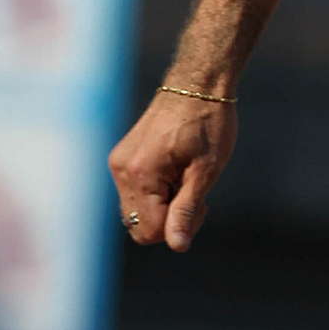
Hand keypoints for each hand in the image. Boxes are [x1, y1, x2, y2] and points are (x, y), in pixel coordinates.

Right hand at [108, 90, 237, 251]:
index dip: (178, 228)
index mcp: (140, 175)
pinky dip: (156, 191)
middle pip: (139, 225)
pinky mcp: (123, 157)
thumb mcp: (206, 171)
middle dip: (169, 219)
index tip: (202, 204)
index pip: (150, 231)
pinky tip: (176, 170)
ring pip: (137, 210)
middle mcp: (122, 171)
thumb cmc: (208, 124)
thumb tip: (177, 246)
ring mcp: (119, 163)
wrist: (197, 84)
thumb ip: (187, 210)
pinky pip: (135, 192)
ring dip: (163, 204)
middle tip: (195, 192)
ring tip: (187, 177)